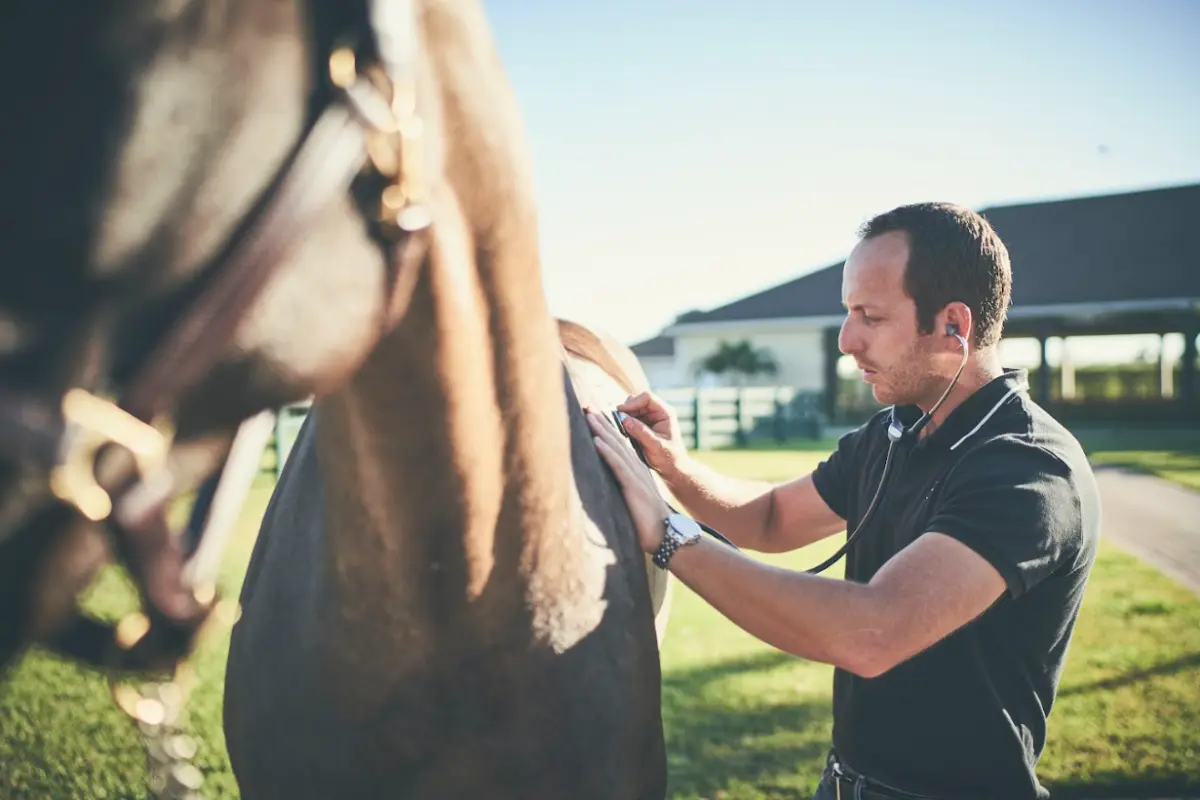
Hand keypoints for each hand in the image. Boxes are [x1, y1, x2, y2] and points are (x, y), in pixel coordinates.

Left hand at [585, 409, 669, 553]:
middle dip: (601, 423)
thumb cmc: (646, 522)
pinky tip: (596, 441)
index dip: (606, 430)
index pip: (619, 445)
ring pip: (617, 448)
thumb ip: (622, 489)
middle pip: (617, 441)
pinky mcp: (633, 487)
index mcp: (635, 471)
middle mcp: (636, 469)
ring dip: (602, 431)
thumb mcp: (632, 500)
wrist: (665, 534)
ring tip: (590, 416)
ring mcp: (635, 476)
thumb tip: (604, 487)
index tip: (593, 416)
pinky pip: (618, 466)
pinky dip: (607, 452)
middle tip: (587, 407)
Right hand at [613, 392, 687, 476]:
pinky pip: (630, 417)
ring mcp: (650, 417)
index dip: (633, 402)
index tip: (621, 412)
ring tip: (621, 428)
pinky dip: (625, 422)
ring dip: (625, 416)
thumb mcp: (655, 446)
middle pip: (638, 401)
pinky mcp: (643, 424)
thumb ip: (641, 432)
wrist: (672, 468)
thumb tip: (625, 420)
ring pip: (632, 408)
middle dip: (627, 409)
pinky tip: (623, 432)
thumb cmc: (668, 458)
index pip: (647, 398)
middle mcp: (658, 412)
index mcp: (665, 413)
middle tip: (618, 421)